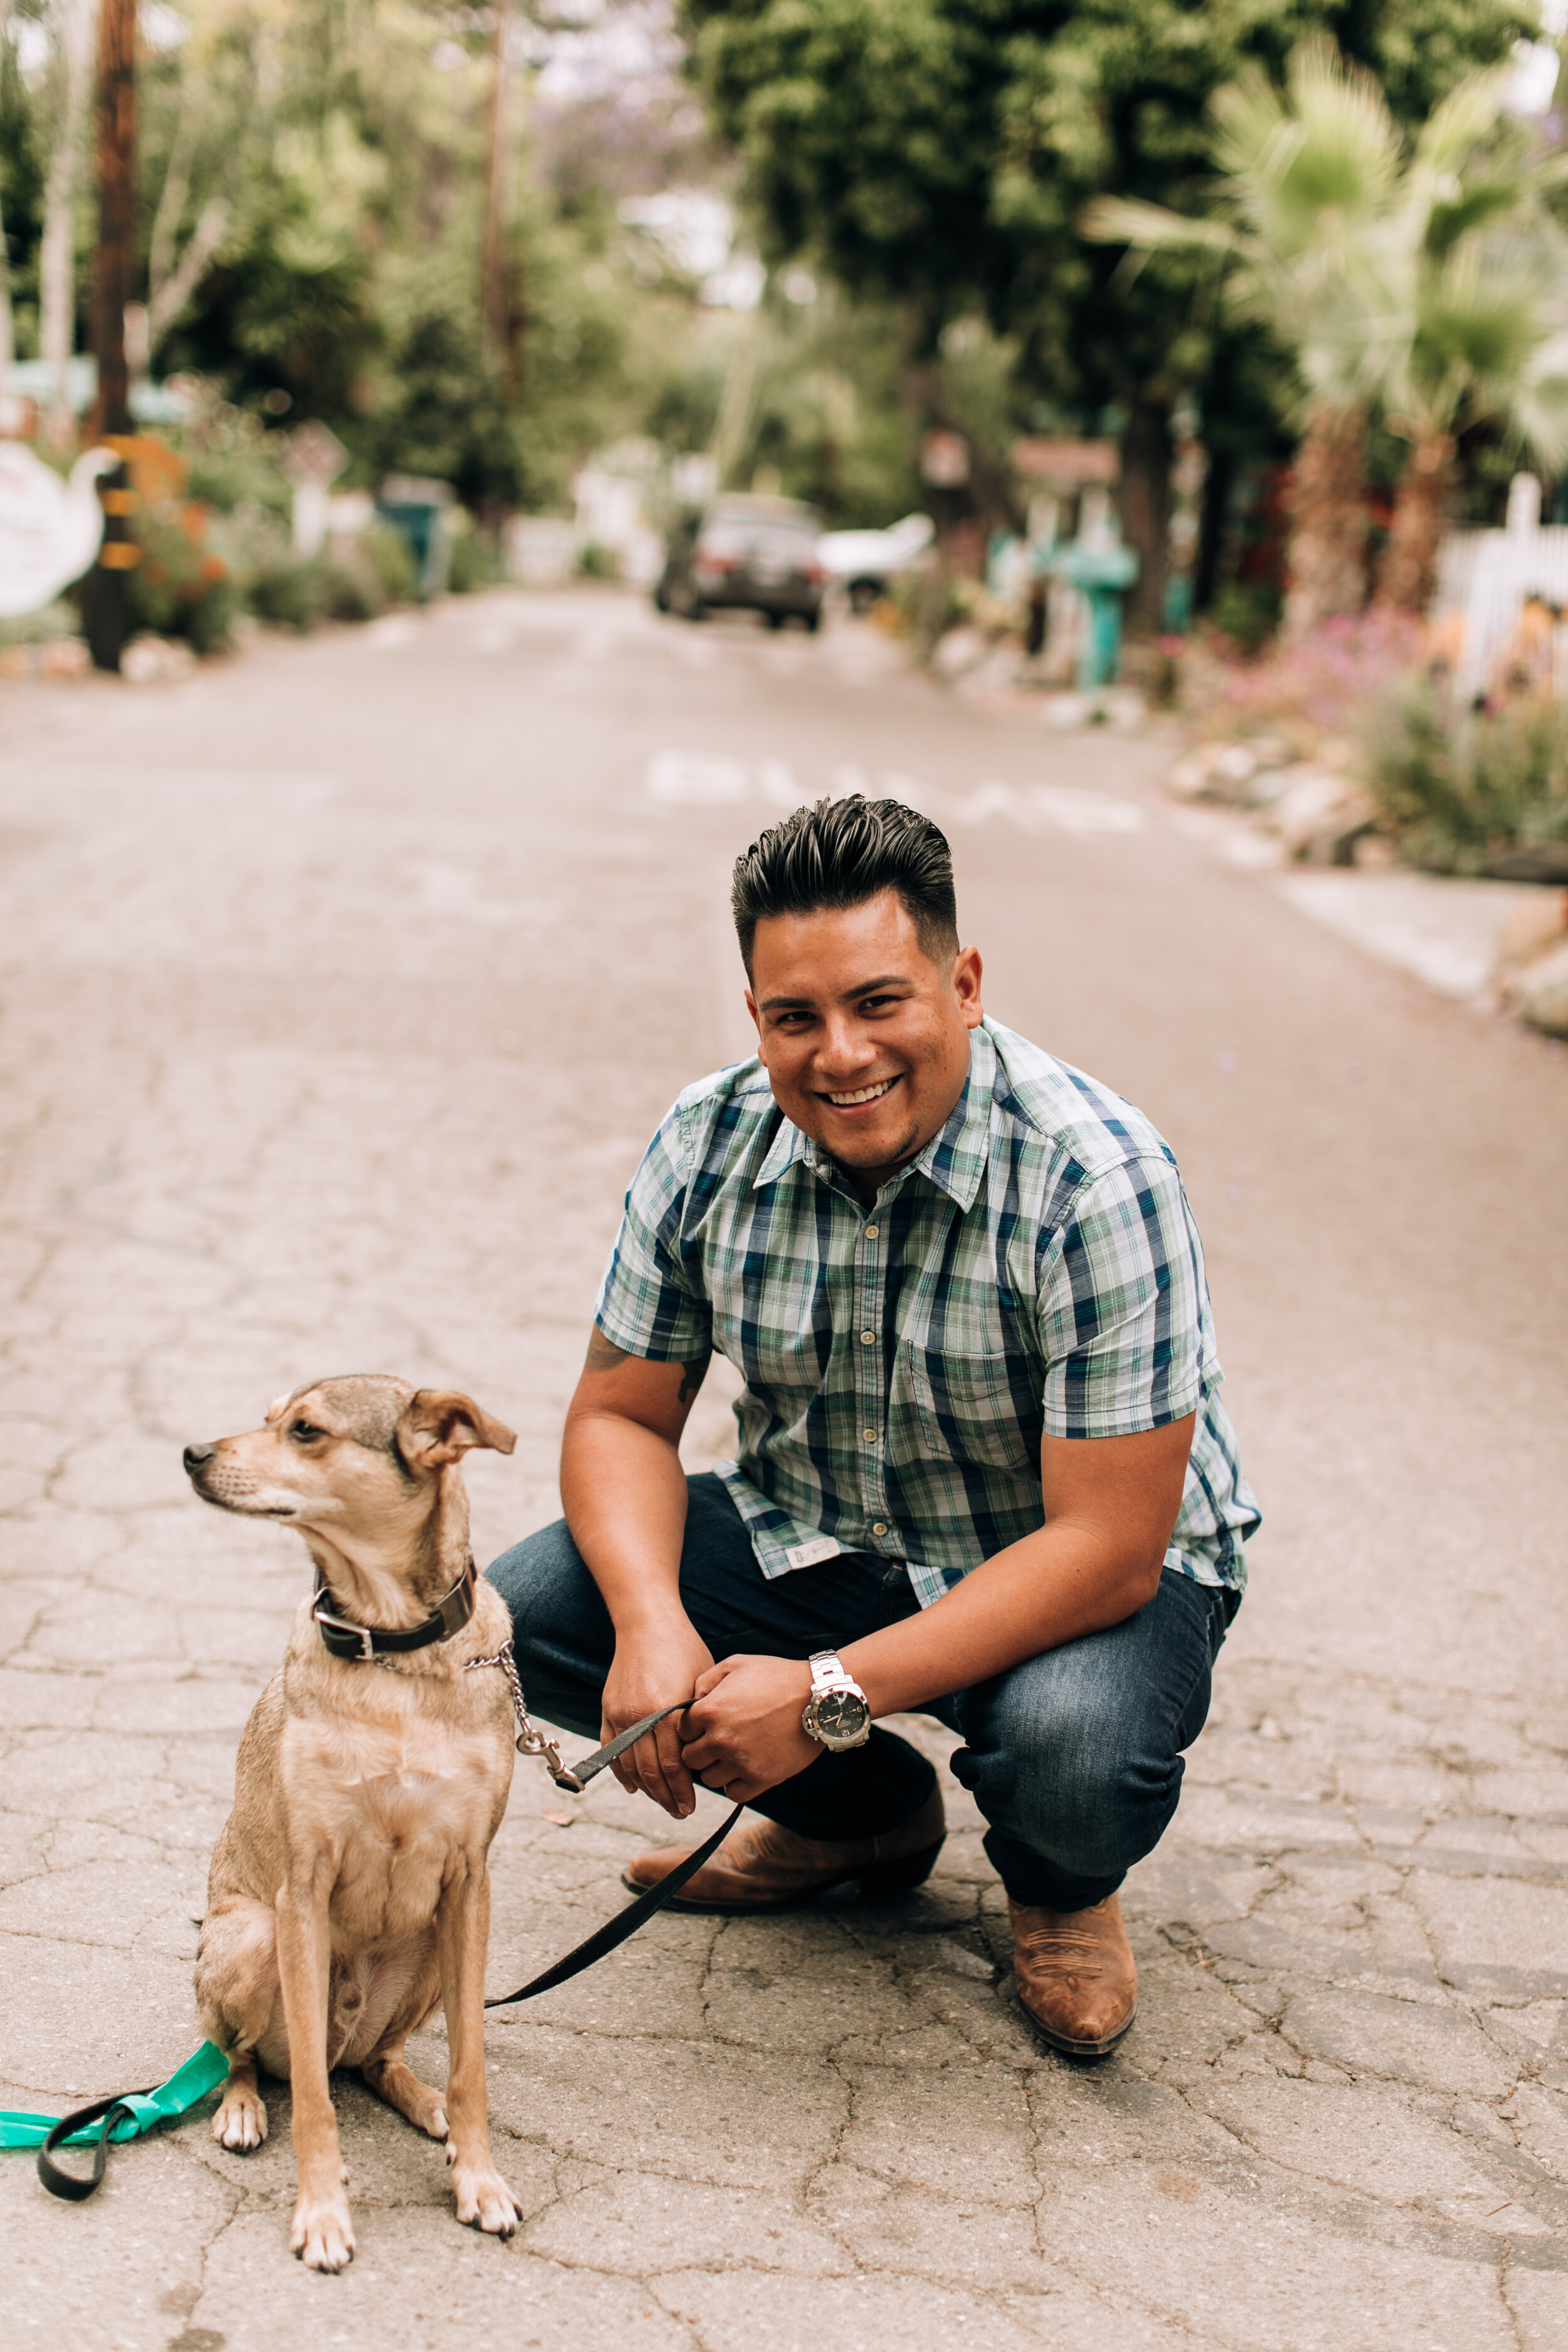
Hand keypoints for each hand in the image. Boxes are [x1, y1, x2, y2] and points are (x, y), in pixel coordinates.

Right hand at [601, 1615, 714, 1818]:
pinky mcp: (608, 1709)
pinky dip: (620, 1772)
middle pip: (650, 1772)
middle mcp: (640, 1716)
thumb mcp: (700, 1683)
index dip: (682, 1790)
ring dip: (645, 1790)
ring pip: (629, 1766)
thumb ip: (697, 1721)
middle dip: (666, 1797)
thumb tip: (703, 1756)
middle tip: (679, 1811)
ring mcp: (620, 1714)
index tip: (691, 1806)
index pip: (673, 1766)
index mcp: (667, 1711)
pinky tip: (633, 1786)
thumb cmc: (683, 1649)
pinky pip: (610, 1749)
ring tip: (661, 1802)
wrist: (647, 1623)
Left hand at [679, 1654, 819, 1802]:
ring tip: (733, 1754)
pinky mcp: (761, 1779)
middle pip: (690, 1758)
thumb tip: (691, 1702)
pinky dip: (735, 1784)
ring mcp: (741, 1762)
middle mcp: (721, 1739)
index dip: (693, 1726)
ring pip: (709, 1778)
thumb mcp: (736, 1664)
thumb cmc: (777, 1676)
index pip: (681, 1730)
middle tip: (718, 1740)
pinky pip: (733, 1793)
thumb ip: (705, 1681)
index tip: (706, 1723)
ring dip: (716, 1768)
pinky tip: (744, 1768)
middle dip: (700, 1749)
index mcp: (710, 1710)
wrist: (818, 1697)